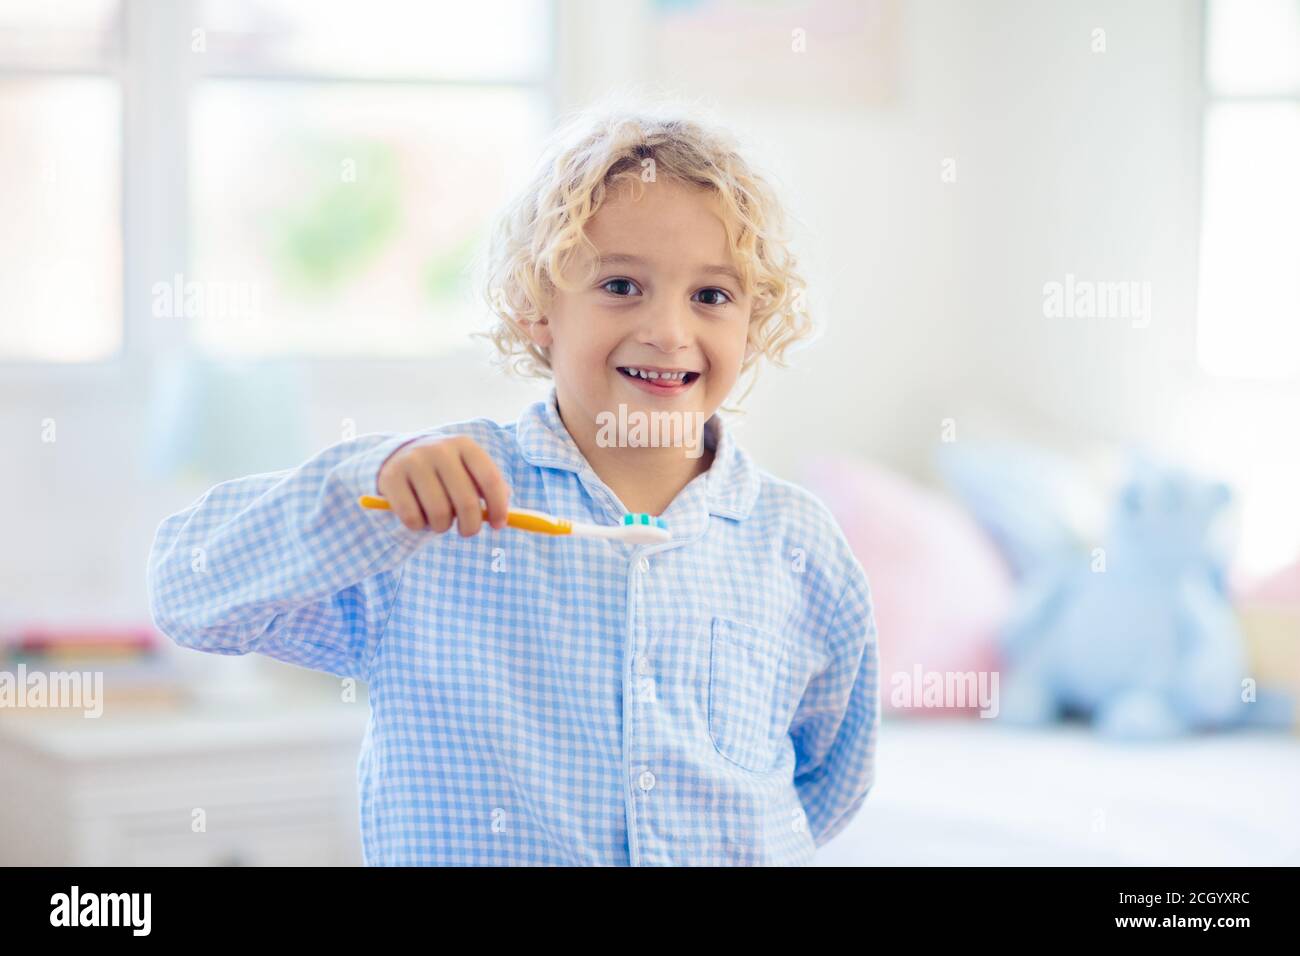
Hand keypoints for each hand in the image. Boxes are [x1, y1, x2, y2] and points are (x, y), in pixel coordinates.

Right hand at [376, 435, 509, 534]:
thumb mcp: (468, 471)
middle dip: (471, 526)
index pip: (489, 479)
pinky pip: (412, 518)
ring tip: (439, 520)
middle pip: (466, 501)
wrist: (401, 456)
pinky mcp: (391, 477)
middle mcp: (439, 449)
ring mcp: (413, 461)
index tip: (498, 526)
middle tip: (467, 531)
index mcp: (464, 445)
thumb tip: (501, 518)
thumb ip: (489, 490)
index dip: (498, 507)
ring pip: (439, 513)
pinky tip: (418, 517)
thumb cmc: (445, 472)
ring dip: (442, 527)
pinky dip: (418, 526)